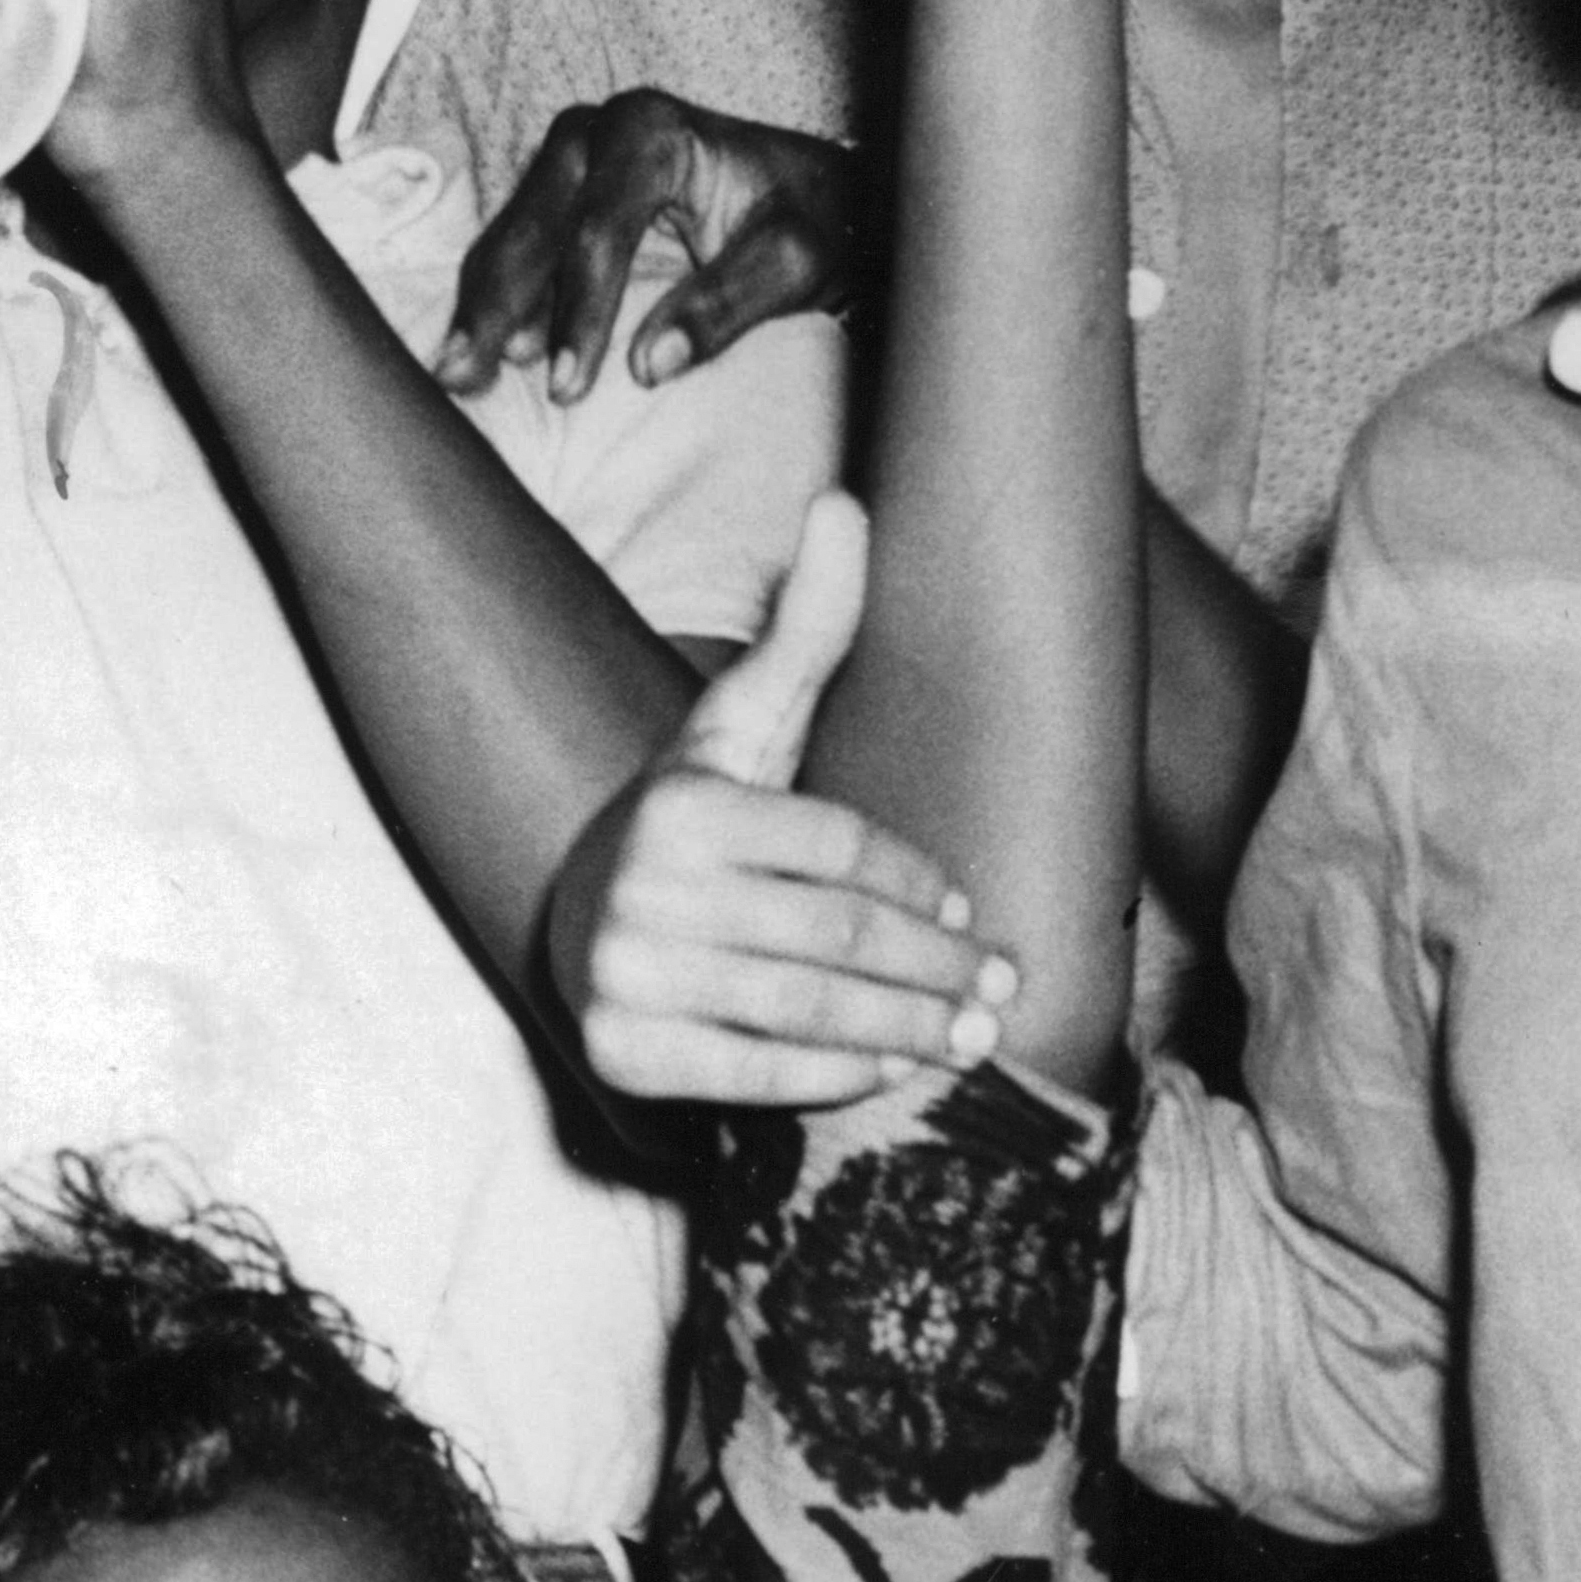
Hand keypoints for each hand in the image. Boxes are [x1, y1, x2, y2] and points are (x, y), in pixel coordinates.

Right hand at [437, 91, 863, 397]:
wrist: (814, 194)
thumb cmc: (809, 219)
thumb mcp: (795, 259)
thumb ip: (729, 305)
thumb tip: (650, 364)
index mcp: (653, 132)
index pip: (600, 230)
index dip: (577, 311)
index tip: (568, 387)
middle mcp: (597, 131)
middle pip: (533, 226)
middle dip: (496, 306)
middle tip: (461, 375)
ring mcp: (571, 157)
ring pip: (510, 235)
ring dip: (481, 307)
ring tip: (455, 373)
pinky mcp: (561, 189)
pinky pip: (515, 244)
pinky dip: (495, 298)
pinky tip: (478, 349)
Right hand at [544, 496, 1017, 1108]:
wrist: (580, 919)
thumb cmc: (697, 822)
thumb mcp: (745, 726)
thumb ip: (807, 630)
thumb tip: (844, 504)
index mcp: (681, 801)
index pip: (840, 847)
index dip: (919, 882)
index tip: (969, 912)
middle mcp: (641, 886)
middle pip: (836, 934)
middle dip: (935, 967)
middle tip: (999, 988)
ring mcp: (624, 974)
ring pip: (808, 1008)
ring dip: (908, 1027)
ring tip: (970, 1034)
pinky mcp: (623, 1052)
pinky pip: (757, 1076)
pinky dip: (835, 1077)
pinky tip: (889, 1069)